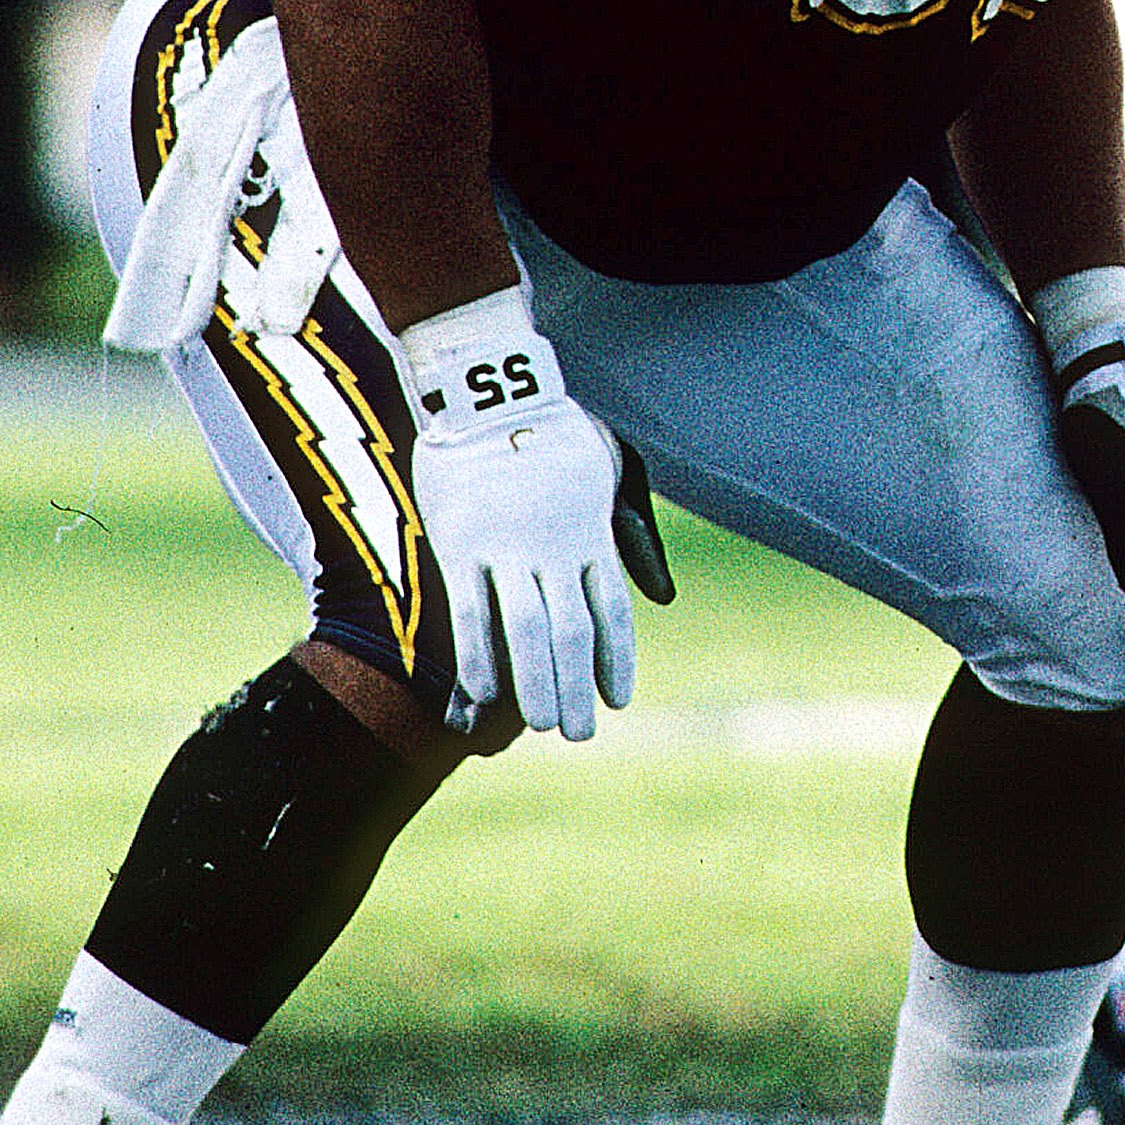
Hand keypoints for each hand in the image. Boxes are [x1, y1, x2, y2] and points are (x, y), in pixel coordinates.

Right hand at [400, 292, 672, 739]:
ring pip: (525, 631)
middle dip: (577, 688)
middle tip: (578, 733)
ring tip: (541, 724)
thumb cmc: (555, 430)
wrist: (491, 390)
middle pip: (572, 632)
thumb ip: (634, 531)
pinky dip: (475, 655)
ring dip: (534, 683)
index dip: (616, 660)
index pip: (613, 610)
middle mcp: (556, 547)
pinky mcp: (460, 544)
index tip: (616, 701)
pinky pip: (470, 611)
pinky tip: (481, 694)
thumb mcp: (613, 467)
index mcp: (593, 531)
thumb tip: (664, 594)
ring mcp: (506, 547)